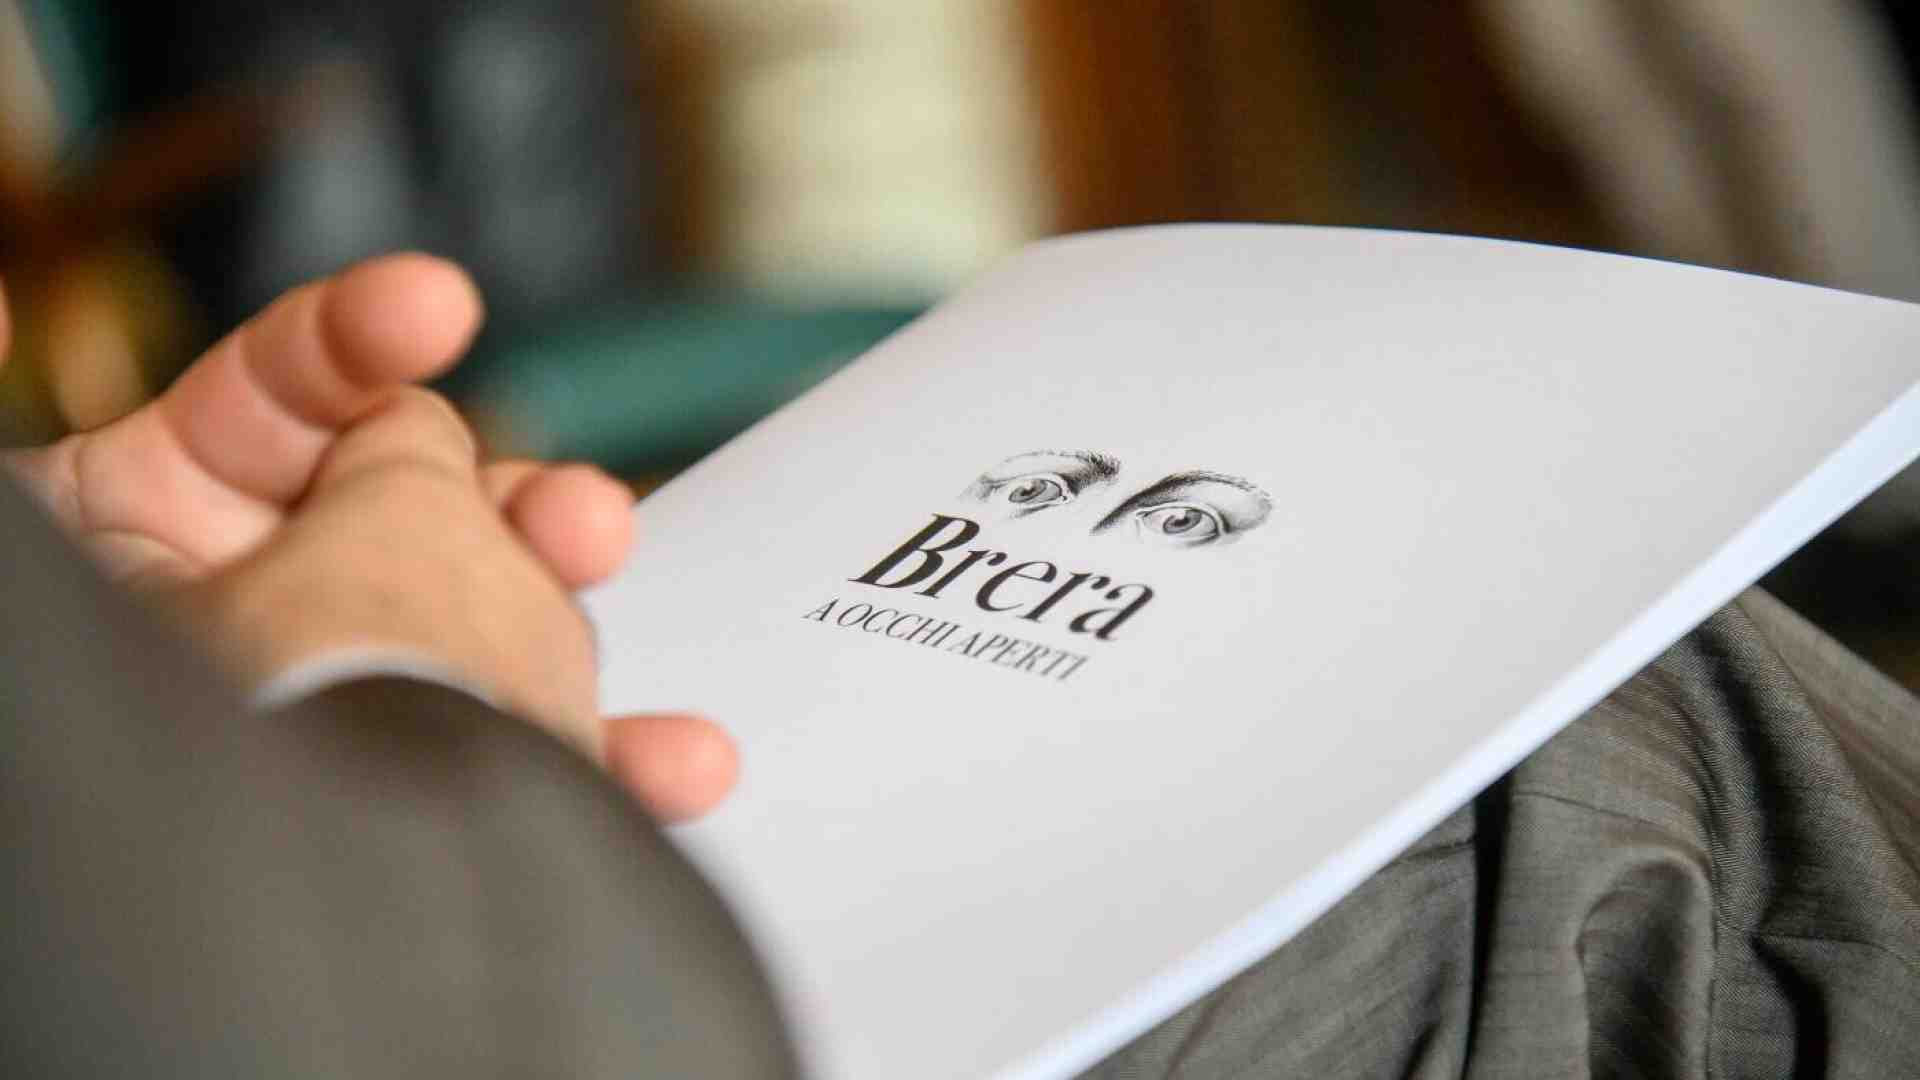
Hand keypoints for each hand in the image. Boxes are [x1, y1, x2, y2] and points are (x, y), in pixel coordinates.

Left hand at [0, 257, 735, 820]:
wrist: (275, 933)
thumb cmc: (256, 720)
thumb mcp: (357, 526)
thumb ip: (403, 451)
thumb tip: (435, 453)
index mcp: (144, 511)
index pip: (280, 386)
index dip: (366, 333)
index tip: (436, 311)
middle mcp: (227, 600)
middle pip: (407, 505)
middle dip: (510, 503)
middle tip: (576, 526)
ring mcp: (319, 695)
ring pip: (476, 622)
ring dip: (563, 618)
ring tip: (614, 618)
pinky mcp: (406, 792)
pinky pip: (507, 750)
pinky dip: (597, 757)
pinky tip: (677, 763)